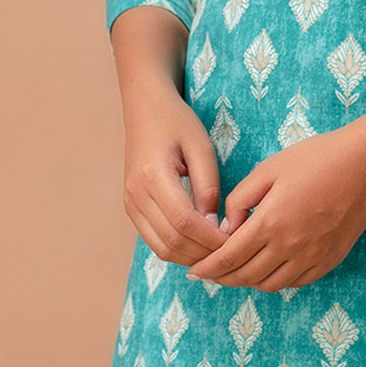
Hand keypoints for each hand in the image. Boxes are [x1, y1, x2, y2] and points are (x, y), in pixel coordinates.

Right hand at [122, 85, 231, 266]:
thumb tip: (214, 225)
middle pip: (171, 241)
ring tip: (219, 252)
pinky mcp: (132, 208)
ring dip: (191, 257)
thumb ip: (208, 186)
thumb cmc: (177, 123)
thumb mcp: (201, 147)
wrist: (145, 109)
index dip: (210, 238)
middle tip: (232, 251)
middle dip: (204, 252)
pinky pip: (155, 240)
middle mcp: (136, 194)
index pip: (183, 221)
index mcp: (153, 174)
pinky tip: (201, 245)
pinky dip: (179, 249)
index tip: (235, 240)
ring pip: (161, 247)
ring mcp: (130, 203)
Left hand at [186, 130, 365, 292]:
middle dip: (222, 279)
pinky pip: (296, 282)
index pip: (228, 258)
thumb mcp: (269, 169)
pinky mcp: (330, 259)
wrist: (365, 164)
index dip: (207, 269)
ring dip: (248, 282)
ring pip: (270, 284)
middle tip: (209, 275)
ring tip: (237, 272)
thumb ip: (240, 199)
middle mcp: (290, 247)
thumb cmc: (315, 158)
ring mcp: (312, 256)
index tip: (193, 271)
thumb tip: (227, 228)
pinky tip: (269, 269)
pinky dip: (277, 280)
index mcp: (270, 223)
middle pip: (246, 277)